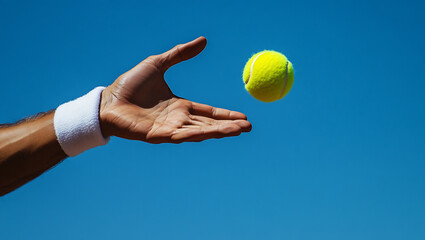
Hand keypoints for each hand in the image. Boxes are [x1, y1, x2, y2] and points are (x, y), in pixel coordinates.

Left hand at [99, 37, 250, 143]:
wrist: (107, 100)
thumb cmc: (130, 84)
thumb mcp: (158, 64)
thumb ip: (180, 54)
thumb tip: (204, 40)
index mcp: (181, 106)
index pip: (209, 112)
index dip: (225, 115)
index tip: (243, 116)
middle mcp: (178, 120)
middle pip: (209, 125)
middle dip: (229, 127)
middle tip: (248, 127)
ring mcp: (169, 129)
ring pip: (199, 132)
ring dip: (219, 132)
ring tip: (239, 131)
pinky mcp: (157, 136)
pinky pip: (180, 135)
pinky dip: (197, 135)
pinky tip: (212, 134)